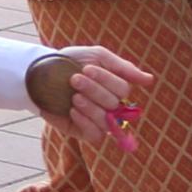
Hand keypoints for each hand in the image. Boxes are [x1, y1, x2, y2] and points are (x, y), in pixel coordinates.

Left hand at [27, 47, 148, 150]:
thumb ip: (123, 68)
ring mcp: (97, 121)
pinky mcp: (82, 132)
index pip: (122, 90)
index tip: (86, 68)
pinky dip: (85, 121)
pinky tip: (72, 109)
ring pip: (105, 121)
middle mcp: (110, 107)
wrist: (40, 72)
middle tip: (75, 80)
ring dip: (89, 106)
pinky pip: (94, 134)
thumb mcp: (96, 57)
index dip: (106, 80)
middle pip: (114, 104)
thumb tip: (150, 80)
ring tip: (74, 96)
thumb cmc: (70, 62)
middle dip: (94, 90)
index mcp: (115, 89)